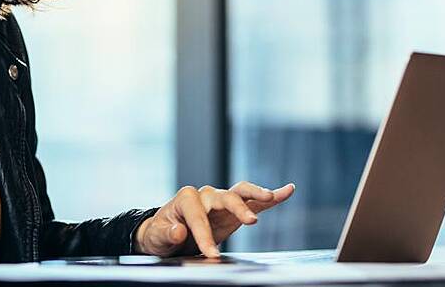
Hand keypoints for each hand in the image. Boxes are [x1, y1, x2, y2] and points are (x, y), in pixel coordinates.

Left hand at [134, 181, 294, 257]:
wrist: (168, 234)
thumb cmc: (161, 233)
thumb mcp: (157, 236)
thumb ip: (167, 233)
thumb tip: (179, 231)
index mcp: (186, 199)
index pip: (198, 216)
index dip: (204, 235)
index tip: (211, 254)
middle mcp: (205, 195)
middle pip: (225, 197)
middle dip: (238, 208)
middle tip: (250, 221)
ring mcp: (221, 201)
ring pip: (241, 193)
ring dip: (257, 194)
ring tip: (271, 196)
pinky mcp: (234, 211)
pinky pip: (254, 202)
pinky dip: (271, 197)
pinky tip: (287, 190)